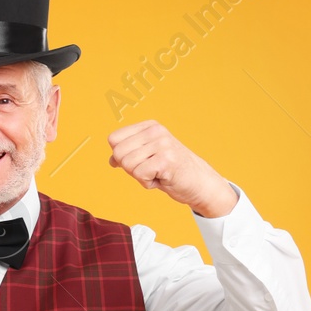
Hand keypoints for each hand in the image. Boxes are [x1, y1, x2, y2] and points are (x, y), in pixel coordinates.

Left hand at [107, 120, 237, 217]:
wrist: (199, 182)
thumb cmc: (171, 171)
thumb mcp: (148, 157)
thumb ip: (129, 154)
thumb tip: (111, 160)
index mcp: (149, 126)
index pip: (114, 139)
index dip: (120, 156)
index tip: (139, 161)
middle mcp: (156, 131)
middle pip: (118, 153)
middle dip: (130, 168)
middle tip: (150, 170)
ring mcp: (162, 144)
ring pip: (127, 165)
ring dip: (140, 177)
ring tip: (158, 173)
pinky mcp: (166, 159)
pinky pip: (139, 175)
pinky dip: (147, 183)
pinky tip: (162, 178)